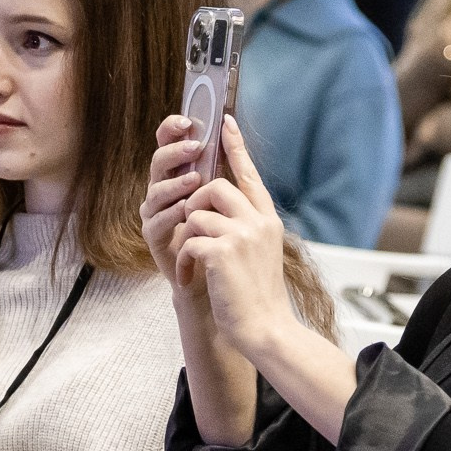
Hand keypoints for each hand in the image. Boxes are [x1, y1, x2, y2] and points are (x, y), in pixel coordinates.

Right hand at [141, 113, 211, 288]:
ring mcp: (154, 212)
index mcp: (176, 172)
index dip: (171, 128)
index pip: (166, 142)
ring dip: (175, 183)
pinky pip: (157, 220)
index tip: (187, 121)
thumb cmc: (219, 230)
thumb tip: (232, 126)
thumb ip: (222, 163)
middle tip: (195, 147)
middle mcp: (161, 188)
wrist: (213, 274)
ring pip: (156, 191)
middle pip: (158, 161)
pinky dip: (172, 213)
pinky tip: (186, 209)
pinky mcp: (153, 236)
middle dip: (176, 152)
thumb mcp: (223, 191)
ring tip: (195, 180)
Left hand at [161, 118, 297, 359]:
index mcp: (267, 220)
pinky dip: (183, 259)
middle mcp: (258, 221)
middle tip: (193, 229)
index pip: (249, 174)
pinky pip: (188, 239)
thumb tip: (216, 207)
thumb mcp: (260, 254)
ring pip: (197, 212)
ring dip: (187, 238)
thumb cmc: (258, 298)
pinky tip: (189, 276)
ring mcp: (242, 234)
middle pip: (216, 186)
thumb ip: (245, 227)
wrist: (266, 328)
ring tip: (192, 263)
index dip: (236, 147)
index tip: (226, 122)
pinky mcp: (222, 251)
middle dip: (196, 202)